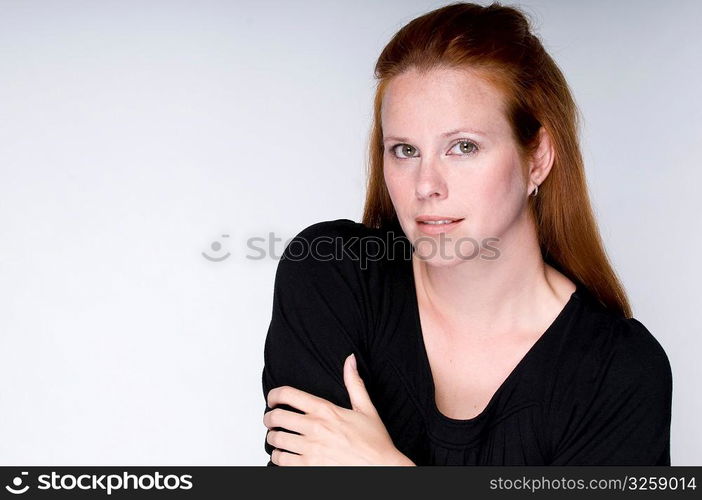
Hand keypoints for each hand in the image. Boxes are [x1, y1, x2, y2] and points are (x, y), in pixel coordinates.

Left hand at [263, 353, 414, 465]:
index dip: (274, 395)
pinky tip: (283, 455)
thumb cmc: (375, 443)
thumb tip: (350, 360)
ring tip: (277, 439)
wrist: (382, 470)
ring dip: (273, 439)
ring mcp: (310, 448)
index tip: (272, 400)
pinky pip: (280, 460)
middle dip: (269, 418)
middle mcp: (315, 428)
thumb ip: (354, 383)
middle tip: (271, 421)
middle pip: (276, 417)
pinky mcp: (309, 467)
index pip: (288, 395)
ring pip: (276, 440)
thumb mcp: (366, 409)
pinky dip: (278, 457)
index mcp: (326, 410)